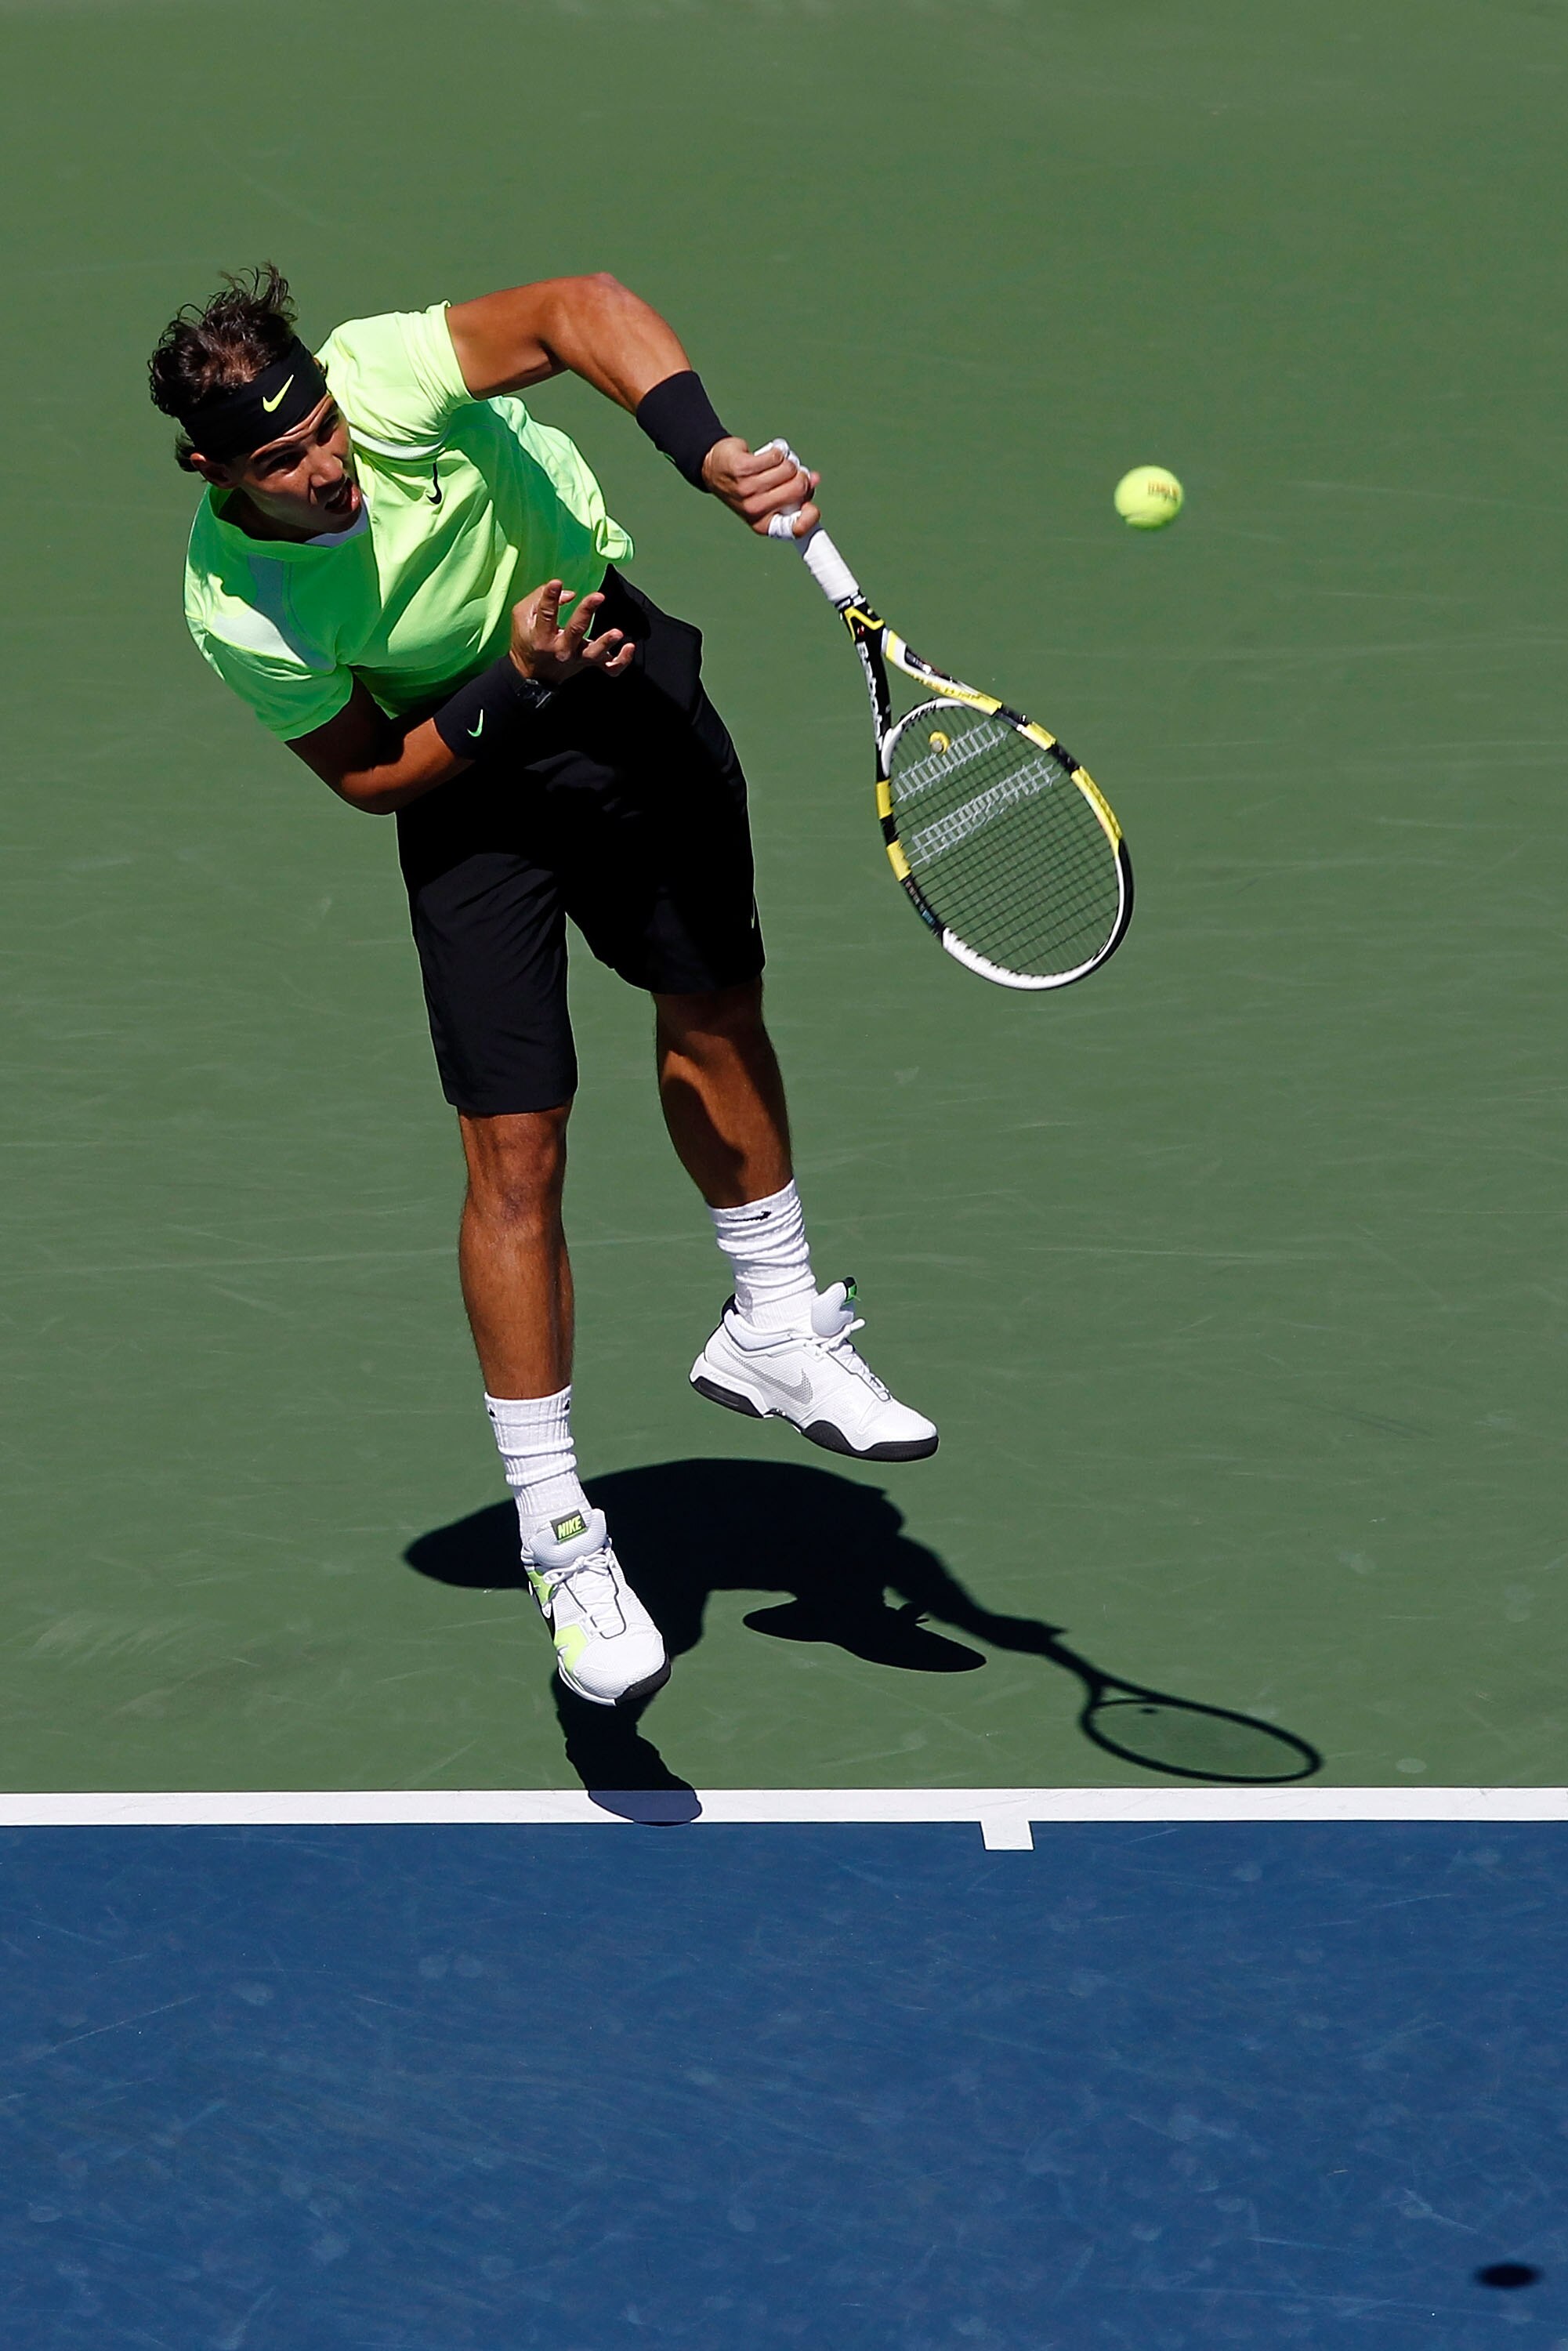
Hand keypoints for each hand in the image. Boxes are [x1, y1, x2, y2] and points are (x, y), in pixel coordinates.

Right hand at [508, 580, 633, 685]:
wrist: (532, 676)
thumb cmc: (527, 640)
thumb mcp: (522, 616)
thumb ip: (540, 598)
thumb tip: (570, 594)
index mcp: (541, 636)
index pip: (546, 614)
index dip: (550, 597)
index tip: (556, 583)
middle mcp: (561, 649)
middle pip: (575, 631)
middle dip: (586, 612)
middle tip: (598, 596)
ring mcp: (577, 658)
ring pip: (594, 653)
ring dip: (606, 642)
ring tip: (617, 632)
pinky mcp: (589, 664)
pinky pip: (610, 668)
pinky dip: (622, 661)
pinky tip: (629, 646)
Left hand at [702, 436, 819, 536]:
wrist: (715, 470)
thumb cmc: (750, 486)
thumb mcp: (772, 498)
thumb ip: (796, 493)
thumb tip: (814, 479)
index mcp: (765, 524)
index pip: (798, 527)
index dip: (811, 516)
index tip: (810, 506)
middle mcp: (756, 510)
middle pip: (799, 487)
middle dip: (800, 475)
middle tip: (789, 474)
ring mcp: (748, 490)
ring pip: (788, 468)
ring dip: (786, 461)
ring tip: (773, 465)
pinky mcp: (743, 469)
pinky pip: (776, 456)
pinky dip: (776, 451)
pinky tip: (766, 456)